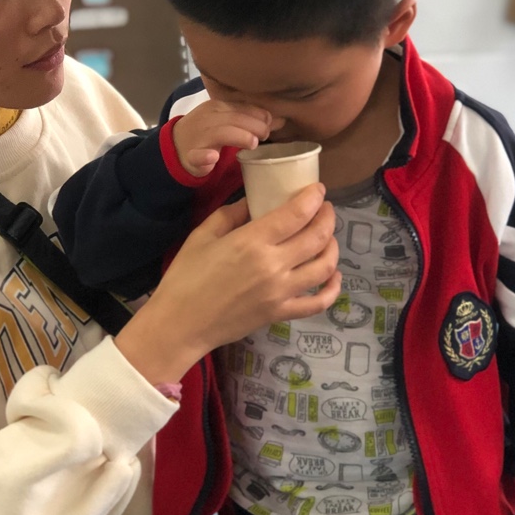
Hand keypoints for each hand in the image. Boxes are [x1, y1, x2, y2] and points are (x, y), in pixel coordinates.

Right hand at [116, 185, 340, 385]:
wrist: (181, 324)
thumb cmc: (185, 277)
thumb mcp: (203, 235)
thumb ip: (231, 214)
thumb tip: (254, 201)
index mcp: (252, 242)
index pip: (297, 214)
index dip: (313, 197)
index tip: (318, 190)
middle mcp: (273, 266)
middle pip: (317, 236)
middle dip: (327, 217)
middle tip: (324, 209)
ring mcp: (281, 293)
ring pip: (324, 267)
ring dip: (333, 247)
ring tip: (327, 237)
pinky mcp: (281, 314)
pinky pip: (318, 302)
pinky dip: (333, 289)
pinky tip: (333, 276)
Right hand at [172, 100, 282, 177]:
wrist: (177, 145)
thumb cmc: (209, 131)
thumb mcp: (228, 121)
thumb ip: (252, 120)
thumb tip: (280, 120)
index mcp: (217, 107)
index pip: (240, 106)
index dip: (258, 114)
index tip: (271, 122)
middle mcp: (208, 118)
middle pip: (233, 118)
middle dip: (253, 125)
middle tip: (266, 135)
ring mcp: (198, 137)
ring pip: (219, 133)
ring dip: (238, 136)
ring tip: (253, 143)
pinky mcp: (191, 157)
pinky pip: (197, 156)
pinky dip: (205, 157)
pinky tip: (213, 158)